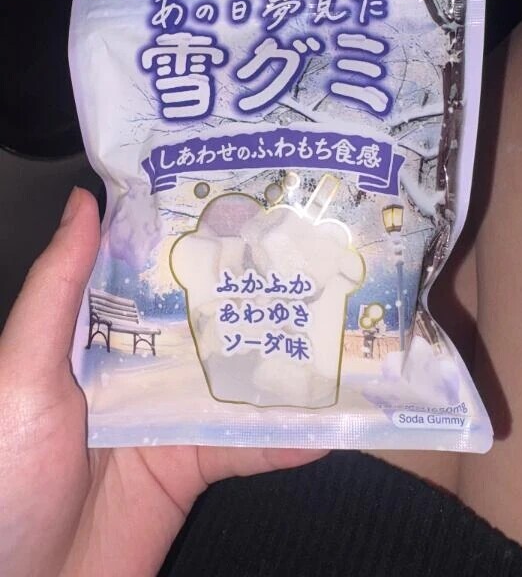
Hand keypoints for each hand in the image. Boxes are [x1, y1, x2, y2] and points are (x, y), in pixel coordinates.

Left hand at [0, 188, 325, 576]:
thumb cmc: (3, 473)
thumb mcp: (23, 371)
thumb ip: (56, 292)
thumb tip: (84, 203)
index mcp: (95, 337)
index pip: (150, 275)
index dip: (190, 239)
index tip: (239, 200)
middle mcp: (136, 371)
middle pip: (203, 325)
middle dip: (250, 292)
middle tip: (308, 254)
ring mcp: (168, 420)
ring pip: (235, 383)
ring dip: (282, 363)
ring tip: (336, 328)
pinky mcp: (190, 471)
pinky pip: (246, 449)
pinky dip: (287, 440)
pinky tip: (328, 422)